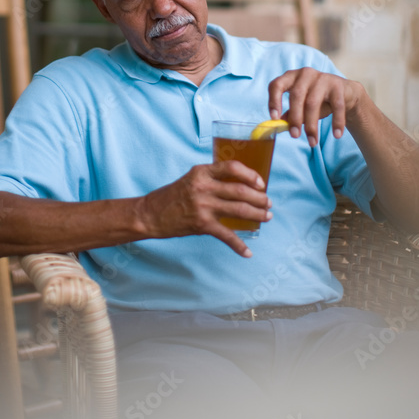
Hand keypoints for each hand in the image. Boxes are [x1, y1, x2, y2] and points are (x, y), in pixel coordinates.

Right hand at [137, 163, 272, 257]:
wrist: (150, 214)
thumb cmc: (172, 195)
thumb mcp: (191, 179)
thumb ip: (211, 178)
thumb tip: (238, 182)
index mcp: (202, 172)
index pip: (232, 167)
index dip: (250, 174)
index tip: (260, 182)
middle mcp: (203, 187)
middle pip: (240, 190)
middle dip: (259, 198)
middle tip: (268, 203)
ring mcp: (203, 206)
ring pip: (239, 210)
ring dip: (257, 214)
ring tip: (266, 217)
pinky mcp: (201, 225)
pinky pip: (226, 236)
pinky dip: (239, 245)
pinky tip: (248, 252)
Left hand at [268, 67, 363, 146]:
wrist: (344, 93)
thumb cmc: (317, 99)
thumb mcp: (301, 105)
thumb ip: (290, 114)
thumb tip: (277, 126)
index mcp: (291, 77)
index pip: (276, 85)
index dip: (273, 101)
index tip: (274, 118)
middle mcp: (305, 74)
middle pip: (296, 96)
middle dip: (295, 118)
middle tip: (295, 136)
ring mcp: (322, 78)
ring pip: (313, 103)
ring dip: (312, 125)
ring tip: (312, 142)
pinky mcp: (338, 86)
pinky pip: (337, 106)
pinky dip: (337, 122)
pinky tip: (336, 135)